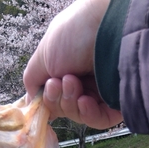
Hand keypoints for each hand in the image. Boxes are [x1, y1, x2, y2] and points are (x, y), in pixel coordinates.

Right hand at [23, 0, 122, 128]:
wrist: (109, 27)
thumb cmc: (76, 32)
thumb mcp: (44, 55)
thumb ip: (32, 80)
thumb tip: (30, 101)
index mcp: (69, 67)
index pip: (55, 95)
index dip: (48, 98)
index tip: (48, 88)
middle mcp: (86, 78)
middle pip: (65, 106)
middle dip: (58, 99)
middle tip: (59, 84)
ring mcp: (102, 91)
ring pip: (79, 114)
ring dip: (70, 103)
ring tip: (72, 84)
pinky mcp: (118, 102)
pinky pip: (99, 120)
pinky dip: (87, 115)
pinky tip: (85, 101)